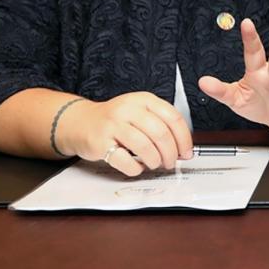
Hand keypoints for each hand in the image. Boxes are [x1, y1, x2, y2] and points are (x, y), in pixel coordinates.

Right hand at [59, 92, 192, 176]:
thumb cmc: (116, 120)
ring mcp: (113, 125)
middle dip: (171, 153)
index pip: (173, 118)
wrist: (81, 122)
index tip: (186, 152)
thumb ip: (161, 124)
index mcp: (144, 100)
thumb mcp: (140, 112)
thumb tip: (182, 147)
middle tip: (171, 162)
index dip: (184, 138)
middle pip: (161, 133)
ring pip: (145, 147)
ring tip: (154, 164)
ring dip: (155, 161)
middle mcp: (129, 109)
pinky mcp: (100, 142)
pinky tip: (137, 167)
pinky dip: (135, 168)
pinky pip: (125, 160)